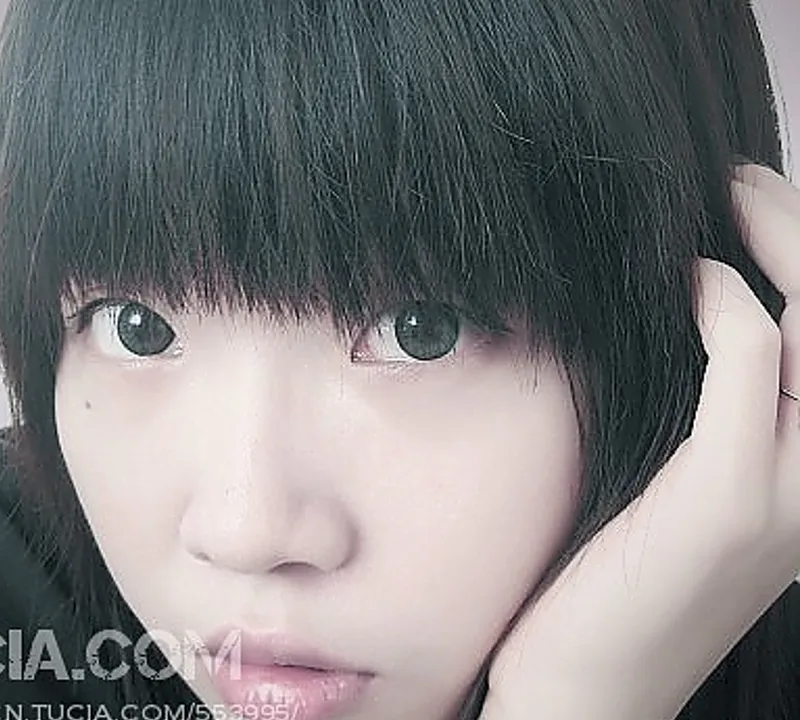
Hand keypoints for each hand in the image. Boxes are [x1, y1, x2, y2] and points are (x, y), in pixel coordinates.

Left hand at [479, 163, 799, 719]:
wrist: (591, 687)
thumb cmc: (621, 583)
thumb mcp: (684, 490)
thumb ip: (716, 419)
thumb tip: (707, 317)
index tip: (764, 208)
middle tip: (748, 180)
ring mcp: (792, 495)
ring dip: (782, 245)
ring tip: (731, 197)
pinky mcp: (731, 502)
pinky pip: (751, 369)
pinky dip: (728, 308)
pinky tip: (690, 281)